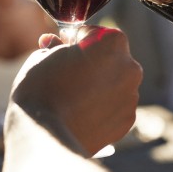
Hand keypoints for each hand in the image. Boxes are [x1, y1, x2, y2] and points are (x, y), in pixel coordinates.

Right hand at [9, 26, 142, 155]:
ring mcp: (131, 96)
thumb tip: (54, 44)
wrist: (46, 138)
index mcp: (112, 43)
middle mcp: (130, 67)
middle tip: (66, 73)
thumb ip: (54, 48)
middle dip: (90, 62)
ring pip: (113, 83)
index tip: (62, 48)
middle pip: (108, 58)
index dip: (74, 39)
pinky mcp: (127, 121)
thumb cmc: (41, 91)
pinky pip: (114, 106)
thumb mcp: (40, 58)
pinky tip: (80, 113)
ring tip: (71, 98)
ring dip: (97, 85)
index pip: (93, 33)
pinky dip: (101, 107)